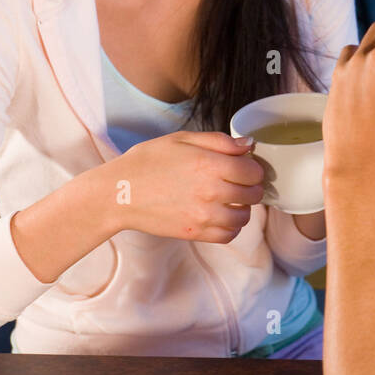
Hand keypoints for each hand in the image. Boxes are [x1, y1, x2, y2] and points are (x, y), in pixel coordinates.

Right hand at [107, 131, 264, 242]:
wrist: (120, 192)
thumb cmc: (148, 161)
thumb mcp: (182, 139)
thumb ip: (219, 141)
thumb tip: (249, 145)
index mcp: (210, 164)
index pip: (253, 171)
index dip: (253, 167)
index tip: (245, 166)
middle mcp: (211, 192)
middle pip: (253, 194)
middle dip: (250, 186)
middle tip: (238, 181)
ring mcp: (204, 215)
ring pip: (244, 217)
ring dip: (242, 207)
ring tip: (230, 198)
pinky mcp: (195, 233)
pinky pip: (228, 235)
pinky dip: (231, 226)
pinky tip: (220, 214)